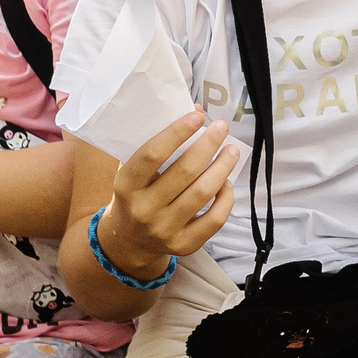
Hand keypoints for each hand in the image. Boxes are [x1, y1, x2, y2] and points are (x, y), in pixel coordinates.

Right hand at [97, 112, 240, 279]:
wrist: (127, 241)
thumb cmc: (135, 195)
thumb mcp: (133, 171)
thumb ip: (159, 143)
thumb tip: (195, 111)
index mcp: (125, 186)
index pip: (152, 155)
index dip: (177, 133)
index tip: (197, 115)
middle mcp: (143, 210)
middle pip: (184, 172)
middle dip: (208, 145)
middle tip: (222, 128)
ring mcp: (164, 230)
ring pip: (202, 194)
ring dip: (223, 167)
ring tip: (231, 151)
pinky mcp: (183, 245)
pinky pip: (214, 219)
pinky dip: (225, 198)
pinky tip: (226, 183)